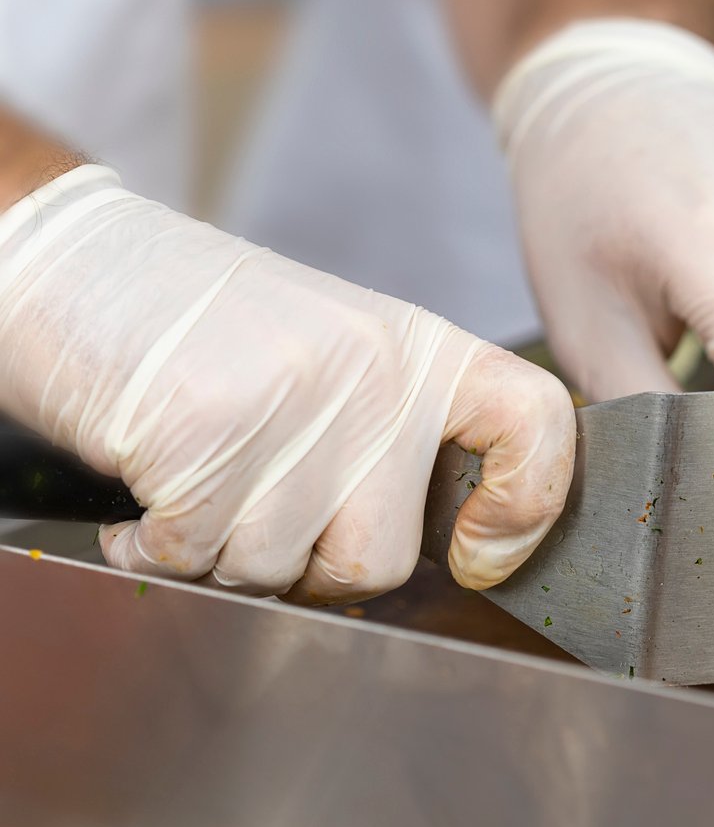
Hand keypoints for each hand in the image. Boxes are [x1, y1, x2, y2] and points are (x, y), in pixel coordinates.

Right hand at [0, 166, 573, 602]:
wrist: (65, 256)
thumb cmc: (198, 330)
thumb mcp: (334, 360)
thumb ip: (395, 442)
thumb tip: (451, 554)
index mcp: (419, 349)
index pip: (534, 424)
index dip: (528, 509)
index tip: (481, 556)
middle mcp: (373, 372)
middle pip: (381, 558)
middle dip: (309, 568)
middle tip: (257, 513)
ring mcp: (293, 401)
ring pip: (280, 570)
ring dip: (222, 554)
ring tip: (193, 483)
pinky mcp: (205, 433)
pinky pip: (197, 557)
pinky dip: (155, 551)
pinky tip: (143, 501)